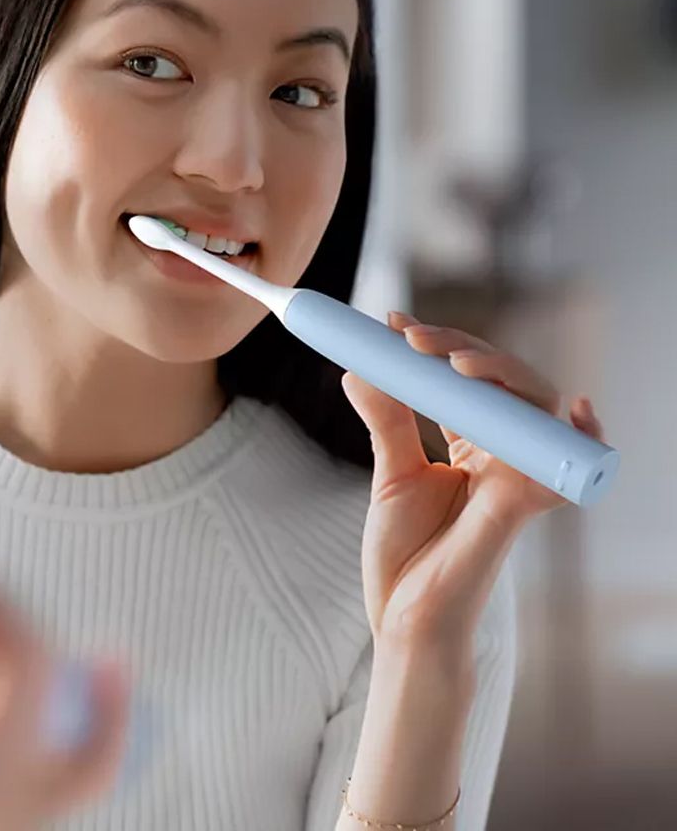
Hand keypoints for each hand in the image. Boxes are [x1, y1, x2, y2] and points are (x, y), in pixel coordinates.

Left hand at [340, 311, 606, 650]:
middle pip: (502, 381)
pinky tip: (577, 409)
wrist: (403, 619)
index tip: (394, 321)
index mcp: (471, 445)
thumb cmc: (404, 555)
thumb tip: (358, 368)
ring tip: (451, 362)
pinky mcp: (522, 506)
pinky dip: (581, 438)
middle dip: (459, 348)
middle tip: (411, 337)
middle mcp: (501, 455)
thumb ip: (386, 420)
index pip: (465, 379)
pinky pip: (562, 467)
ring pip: (533, 405)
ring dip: (498, 373)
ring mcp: (516, 477)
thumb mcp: (390, 474)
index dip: (437, 346)